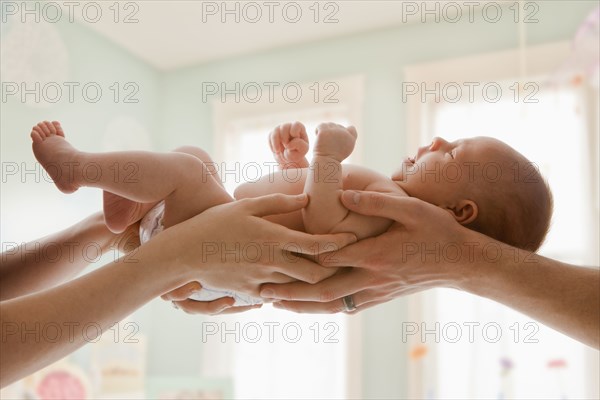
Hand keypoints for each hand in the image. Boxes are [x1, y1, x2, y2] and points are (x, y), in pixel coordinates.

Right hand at [155, 193, 356, 313]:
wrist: (185, 253)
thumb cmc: (216, 223)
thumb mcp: (246, 206)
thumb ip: (278, 202)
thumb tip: (307, 197)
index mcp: (274, 238)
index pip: (317, 245)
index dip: (338, 243)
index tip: (352, 239)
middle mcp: (272, 262)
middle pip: (315, 273)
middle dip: (331, 269)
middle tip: (340, 261)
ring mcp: (262, 280)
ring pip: (298, 286)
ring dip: (311, 281)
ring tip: (320, 271)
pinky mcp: (250, 292)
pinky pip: (277, 292)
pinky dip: (287, 287)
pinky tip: (288, 279)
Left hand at [260, 190, 470, 312]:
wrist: (461, 262)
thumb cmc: (438, 231)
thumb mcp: (411, 209)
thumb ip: (376, 202)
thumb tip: (345, 193)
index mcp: (375, 255)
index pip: (329, 259)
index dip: (301, 259)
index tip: (276, 255)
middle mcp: (372, 278)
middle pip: (323, 291)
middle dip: (292, 293)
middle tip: (264, 294)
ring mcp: (377, 291)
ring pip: (334, 305)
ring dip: (305, 307)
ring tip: (279, 305)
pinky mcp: (382, 296)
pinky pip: (349, 307)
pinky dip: (327, 309)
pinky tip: (313, 308)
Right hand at [269, 122, 309, 167]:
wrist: (288, 159)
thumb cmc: (298, 152)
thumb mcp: (303, 150)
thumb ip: (299, 145)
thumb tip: (289, 144)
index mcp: (300, 128)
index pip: (296, 125)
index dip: (294, 133)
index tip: (294, 141)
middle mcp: (290, 126)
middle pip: (284, 127)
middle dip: (284, 139)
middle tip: (286, 147)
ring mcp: (281, 129)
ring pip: (276, 130)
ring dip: (276, 142)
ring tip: (278, 151)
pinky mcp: (273, 134)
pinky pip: (270, 136)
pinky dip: (272, 145)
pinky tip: (276, 150)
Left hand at [313, 123, 356, 161]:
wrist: (325, 162)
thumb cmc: (334, 158)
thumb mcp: (345, 149)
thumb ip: (348, 139)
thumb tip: (349, 127)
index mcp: (351, 139)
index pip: (351, 129)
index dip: (343, 132)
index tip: (337, 139)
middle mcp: (344, 133)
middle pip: (337, 126)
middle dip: (331, 132)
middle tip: (327, 143)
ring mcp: (334, 131)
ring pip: (328, 125)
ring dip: (325, 131)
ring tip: (323, 141)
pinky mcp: (324, 131)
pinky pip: (320, 125)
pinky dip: (317, 130)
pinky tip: (317, 136)